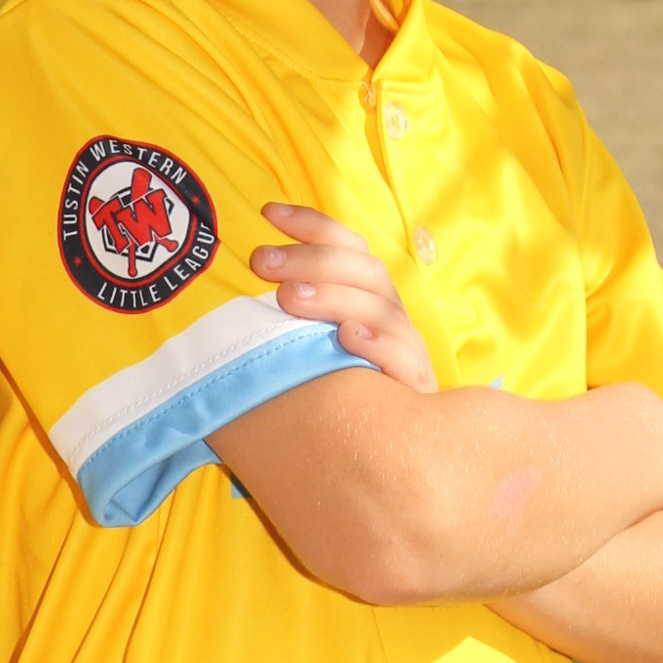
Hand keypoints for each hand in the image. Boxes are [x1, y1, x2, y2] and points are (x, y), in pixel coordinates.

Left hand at [251, 205, 438, 393]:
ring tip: (290, 296)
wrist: (391, 449)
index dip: (312, 224)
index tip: (268, 212)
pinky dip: (377, 343)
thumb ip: (292, 306)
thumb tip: (247, 274)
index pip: (347, 245)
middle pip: (362, 270)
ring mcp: (406, 347)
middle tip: (261, 262)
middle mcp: (389, 313)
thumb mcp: (311, 340)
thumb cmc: (337, 384)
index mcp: (367, 294)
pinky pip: (403, 358)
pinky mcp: (415, 386)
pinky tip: (347, 335)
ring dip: (334, 296)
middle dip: (311, 259)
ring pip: (380, 308)